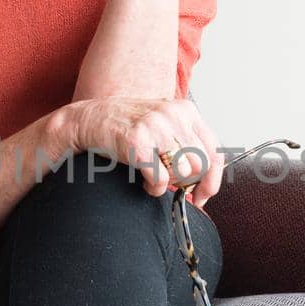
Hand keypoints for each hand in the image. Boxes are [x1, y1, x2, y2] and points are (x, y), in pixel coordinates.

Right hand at [60, 96, 225, 208]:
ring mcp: (155, 127)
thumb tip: (206, 182)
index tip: (202, 195)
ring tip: (154, 177)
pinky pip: (160, 179)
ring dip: (169, 183)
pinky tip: (144, 181)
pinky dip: (154, 188)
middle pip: (201, 165)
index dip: (212, 179)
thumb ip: (186, 144)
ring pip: (183, 172)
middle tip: (171, 183)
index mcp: (186, 110)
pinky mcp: (137, 143)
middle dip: (188, 182)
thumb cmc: (127, 126)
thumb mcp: (163, 125)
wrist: (89, 119)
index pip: (215, 150)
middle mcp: (174, 115)